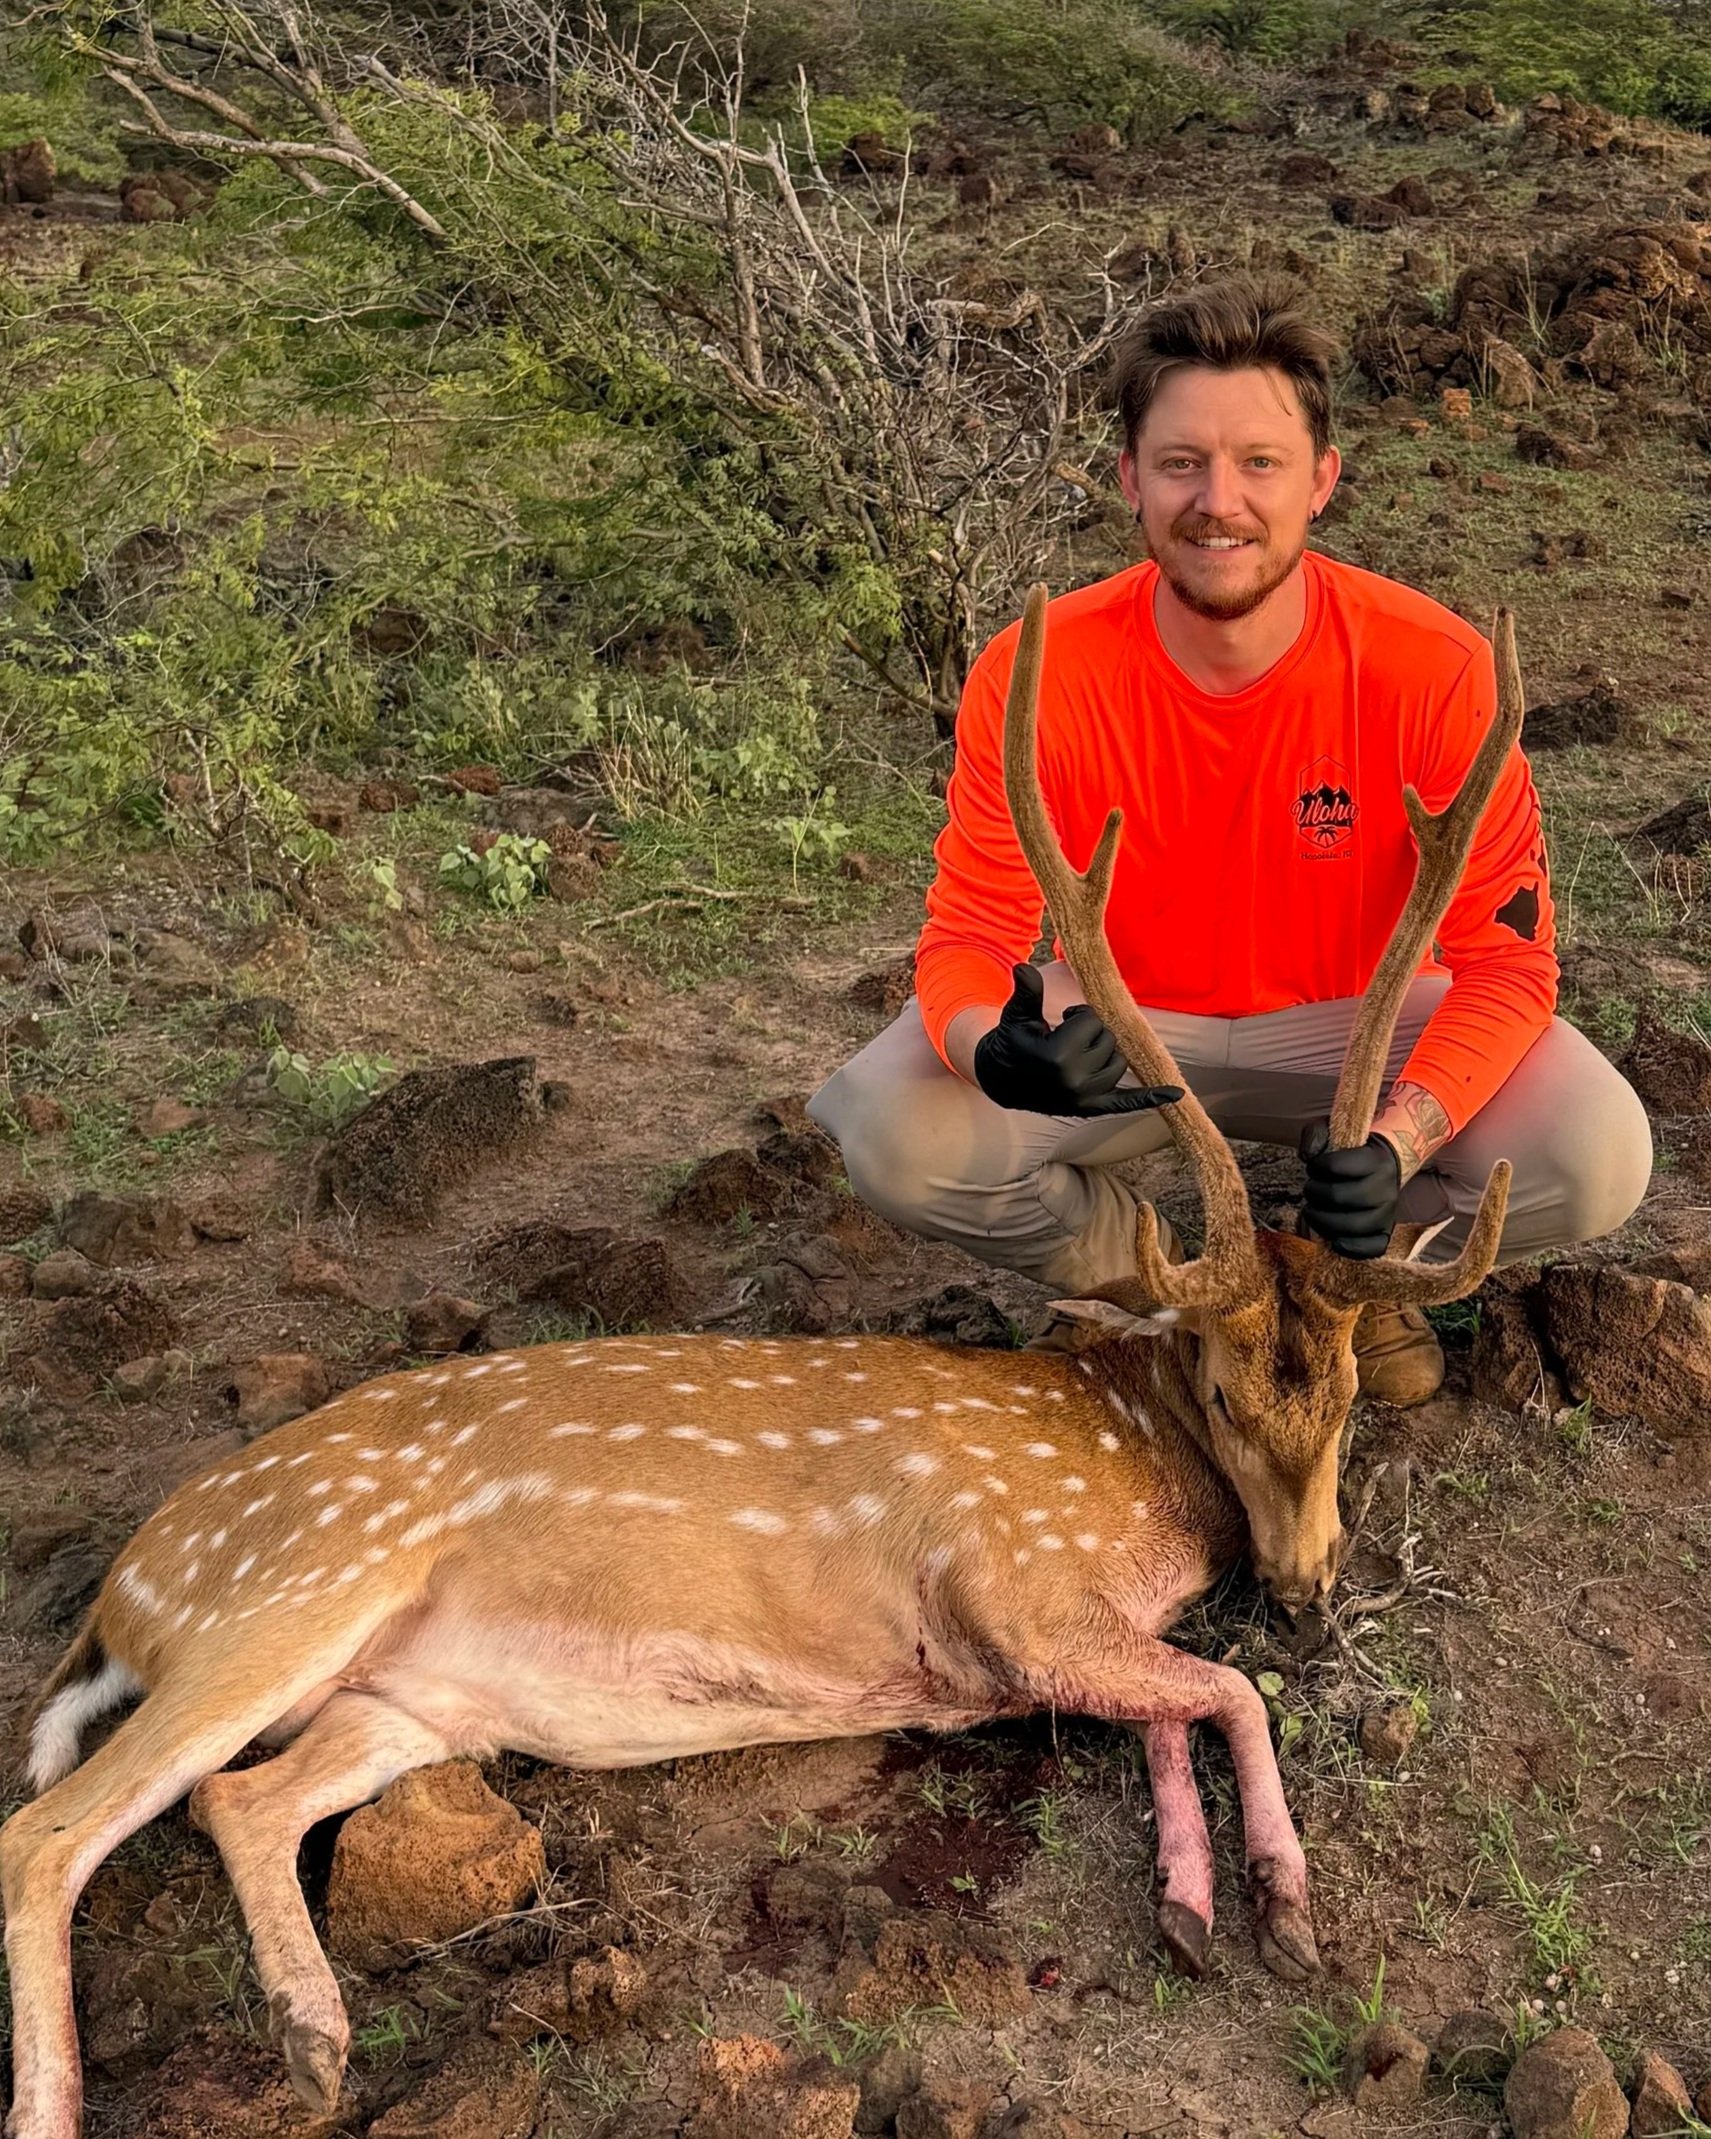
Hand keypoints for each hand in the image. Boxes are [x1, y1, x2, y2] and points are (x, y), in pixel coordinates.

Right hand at [973, 964, 1182, 1117]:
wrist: (1001, 1080)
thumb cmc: (1011, 1042)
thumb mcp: (1016, 1016)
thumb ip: (1027, 993)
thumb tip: (1022, 967)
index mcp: (1057, 1057)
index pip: (1092, 1023)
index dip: (1078, 1017)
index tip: (1060, 1022)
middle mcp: (1075, 1081)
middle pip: (1108, 1042)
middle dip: (1092, 1033)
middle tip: (1067, 1036)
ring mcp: (1084, 1098)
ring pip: (1118, 1064)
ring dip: (1105, 1053)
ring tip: (1080, 1053)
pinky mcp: (1090, 1108)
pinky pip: (1126, 1103)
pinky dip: (1151, 1098)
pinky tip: (1175, 1094)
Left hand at [1299, 1122, 1401, 1259]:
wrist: (1381, 1168)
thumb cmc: (1351, 1152)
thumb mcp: (1334, 1131)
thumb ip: (1316, 1135)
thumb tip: (1307, 1156)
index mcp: (1376, 1161)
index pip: (1337, 1166)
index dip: (1317, 1167)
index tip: (1314, 1166)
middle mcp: (1387, 1189)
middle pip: (1339, 1197)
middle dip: (1314, 1193)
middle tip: (1310, 1189)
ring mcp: (1388, 1214)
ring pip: (1352, 1226)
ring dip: (1321, 1220)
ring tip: (1312, 1211)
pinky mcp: (1385, 1233)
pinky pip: (1371, 1248)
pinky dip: (1350, 1248)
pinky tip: (1333, 1240)